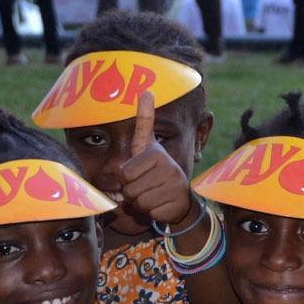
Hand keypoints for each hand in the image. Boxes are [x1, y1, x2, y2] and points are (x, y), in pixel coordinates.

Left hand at [120, 90, 195, 226]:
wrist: (180, 196)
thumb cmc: (156, 169)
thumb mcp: (147, 145)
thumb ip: (145, 120)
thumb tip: (147, 90)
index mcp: (157, 153)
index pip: (124, 174)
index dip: (127, 178)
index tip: (140, 173)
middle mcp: (169, 168)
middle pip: (130, 190)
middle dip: (134, 193)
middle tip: (146, 187)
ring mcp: (175, 188)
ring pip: (140, 203)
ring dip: (142, 204)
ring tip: (153, 195)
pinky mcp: (177, 206)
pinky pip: (151, 213)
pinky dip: (153, 212)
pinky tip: (162, 204)